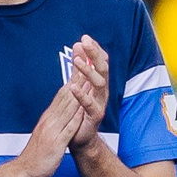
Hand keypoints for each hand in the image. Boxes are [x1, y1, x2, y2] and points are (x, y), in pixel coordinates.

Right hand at [8, 44, 108, 176]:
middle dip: (78, 74)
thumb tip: (61, 112)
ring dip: (80, 89)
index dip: (74, 75)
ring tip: (90, 74)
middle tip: (86, 56)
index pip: (64, 92)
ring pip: (69, 106)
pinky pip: (69, 127)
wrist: (23, 172)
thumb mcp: (47, 133)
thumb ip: (54, 122)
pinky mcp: (56, 142)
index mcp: (50, 116)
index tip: (82, 61)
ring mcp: (53, 129)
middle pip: (67, 92)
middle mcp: (51, 118)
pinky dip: (77, 115)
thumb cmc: (36, 155)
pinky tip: (84, 106)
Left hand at [60, 35, 111, 152]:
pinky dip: (82, 95)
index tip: (85, 38)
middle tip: (85, 42)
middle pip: (102, 69)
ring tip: (78, 61)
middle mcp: (102, 91)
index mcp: (98, 83)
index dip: (94, 50)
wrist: (80, 138)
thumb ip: (80, 66)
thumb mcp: (79, 84)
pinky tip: (73, 87)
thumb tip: (78, 44)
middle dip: (94, 55)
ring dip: (88, 71)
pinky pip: (90, 105)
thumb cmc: (79, 111)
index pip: (101, 62)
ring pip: (99, 84)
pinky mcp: (94, 117)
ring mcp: (100, 103)